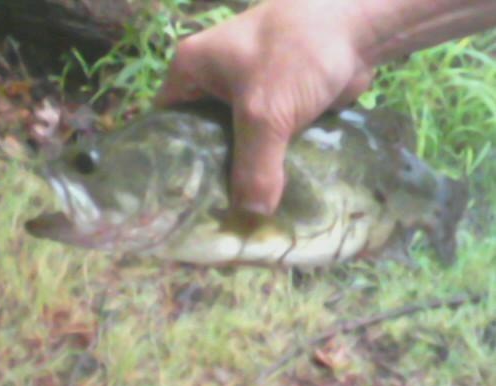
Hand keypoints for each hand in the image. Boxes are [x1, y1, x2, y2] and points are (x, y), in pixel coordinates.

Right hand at [156, 0, 374, 214]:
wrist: (357, 28)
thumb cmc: (295, 54)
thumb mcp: (264, 113)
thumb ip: (254, 168)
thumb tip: (250, 218)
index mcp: (191, 71)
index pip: (166, 126)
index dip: (170, 163)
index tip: (174, 201)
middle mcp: (213, 84)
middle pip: (202, 141)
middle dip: (210, 176)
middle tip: (210, 217)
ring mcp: (246, 96)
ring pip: (236, 146)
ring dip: (242, 176)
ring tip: (238, 216)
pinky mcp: (275, 108)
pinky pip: (264, 145)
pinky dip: (267, 168)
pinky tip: (268, 198)